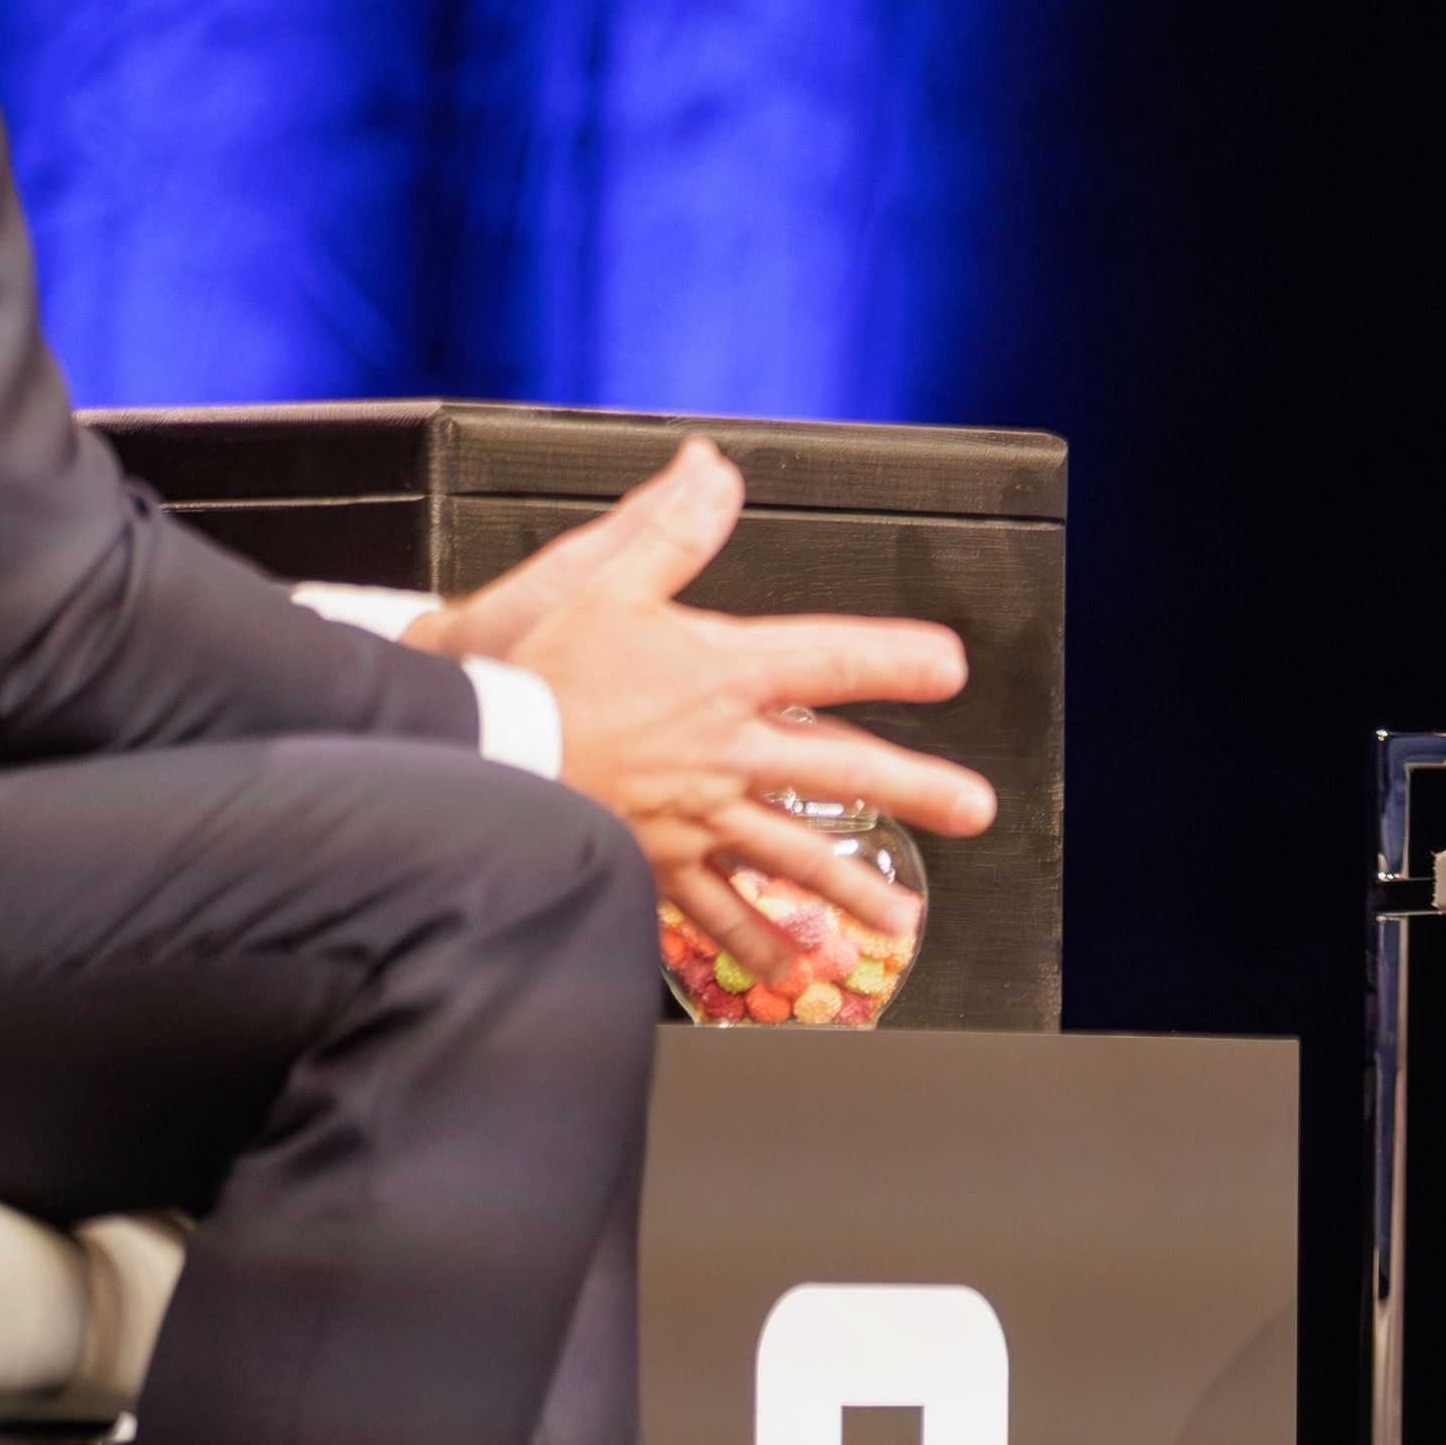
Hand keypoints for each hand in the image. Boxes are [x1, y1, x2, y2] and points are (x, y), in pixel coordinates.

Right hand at [412, 440, 995, 961]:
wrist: (471, 750)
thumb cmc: (533, 672)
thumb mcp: (602, 580)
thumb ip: (669, 528)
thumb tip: (714, 470)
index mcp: (721, 675)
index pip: (830, 659)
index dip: (895, 659)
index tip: (950, 669)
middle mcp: (722, 752)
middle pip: (839, 771)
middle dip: (915, 791)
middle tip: (974, 810)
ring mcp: (694, 816)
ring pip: (792, 855)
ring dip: (852, 889)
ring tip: (901, 923)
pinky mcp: (655, 863)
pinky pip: (716, 912)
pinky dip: (755, 945)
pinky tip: (793, 974)